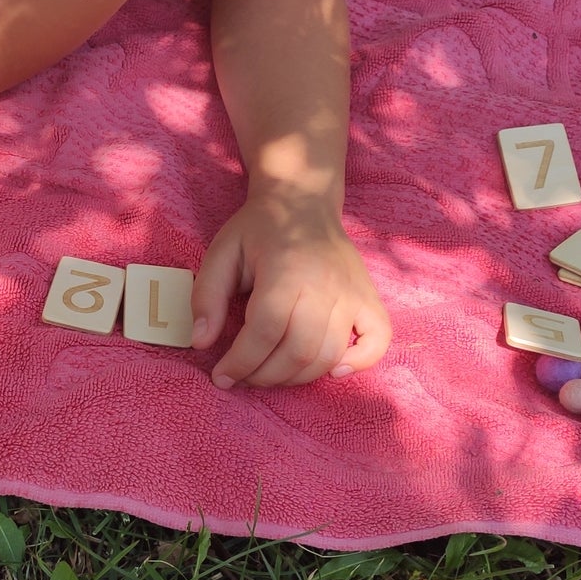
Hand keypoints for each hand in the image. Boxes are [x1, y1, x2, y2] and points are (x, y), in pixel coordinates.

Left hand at [191, 195, 390, 389]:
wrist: (303, 201)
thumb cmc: (259, 230)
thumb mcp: (221, 252)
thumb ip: (206, 296)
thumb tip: (202, 342)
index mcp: (286, 269)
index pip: (265, 331)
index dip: (240, 362)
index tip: (222, 376)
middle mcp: (326, 284)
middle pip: (298, 351)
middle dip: (264, 376)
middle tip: (243, 377)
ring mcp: (353, 293)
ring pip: (329, 355)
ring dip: (296, 377)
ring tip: (270, 374)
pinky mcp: (370, 299)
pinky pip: (378, 341)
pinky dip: (359, 363)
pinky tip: (332, 371)